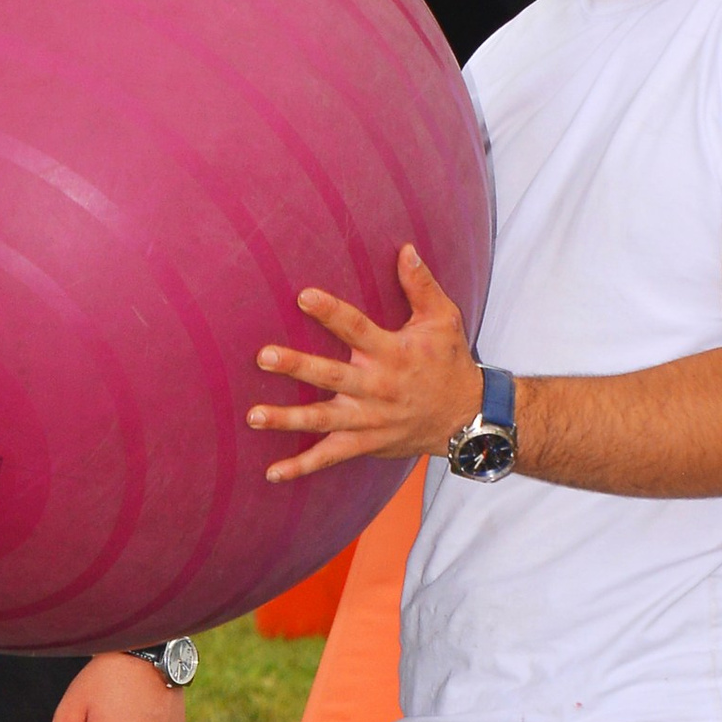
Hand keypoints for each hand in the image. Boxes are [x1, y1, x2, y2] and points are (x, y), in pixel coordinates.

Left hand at [248, 244, 484, 481]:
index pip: (357, 328)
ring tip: (255, 416)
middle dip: (297, 366)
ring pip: (323, 419)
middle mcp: (377, 387)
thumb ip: (421, 285)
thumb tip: (406, 248)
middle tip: (264, 357)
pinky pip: (330, 457)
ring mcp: (369, 419)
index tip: (303, 296)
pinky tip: (272, 472)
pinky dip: (302, 467)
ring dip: (288, 420)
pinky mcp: (366, 442)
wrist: (467, 417)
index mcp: (392, 352)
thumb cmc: (450, 362)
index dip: (331, 312)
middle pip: (331, 376)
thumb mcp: (443, 319)